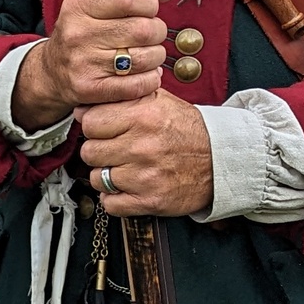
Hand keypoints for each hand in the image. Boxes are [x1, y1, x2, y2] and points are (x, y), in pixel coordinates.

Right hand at [14, 0, 184, 130]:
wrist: (52, 70)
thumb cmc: (84, 30)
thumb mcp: (102, 1)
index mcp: (79, 5)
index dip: (149, 4)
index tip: (147, 10)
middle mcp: (78, 33)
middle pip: (143, 30)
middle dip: (157, 32)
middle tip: (150, 35)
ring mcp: (83, 63)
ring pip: (145, 58)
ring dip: (156, 57)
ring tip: (147, 54)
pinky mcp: (90, 89)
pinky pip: (137, 85)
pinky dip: (150, 80)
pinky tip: (145, 73)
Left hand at [80, 86, 213, 216]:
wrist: (221, 159)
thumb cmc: (186, 129)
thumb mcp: (158, 101)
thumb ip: (121, 100)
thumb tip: (82, 108)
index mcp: (143, 116)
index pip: (90, 122)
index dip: (95, 127)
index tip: (104, 130)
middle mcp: (142, 146)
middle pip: (89, 152)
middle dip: (99, 152)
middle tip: (115, 151)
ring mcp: (145, 176)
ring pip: (97, 179)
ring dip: (106, 176)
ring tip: (124, 169)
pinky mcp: (150, 201)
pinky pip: (110, 204)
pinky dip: (115, 199)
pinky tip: (127, 188)